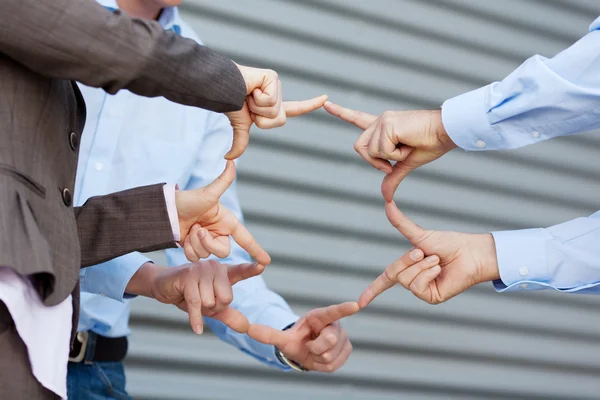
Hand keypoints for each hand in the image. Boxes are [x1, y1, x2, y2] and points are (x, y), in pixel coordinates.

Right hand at [127, 260, 265, 333]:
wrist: (163, 286)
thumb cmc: (189, 294)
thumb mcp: (211, 306)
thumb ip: (229, 315)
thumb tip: (246, 328)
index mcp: (223, 272)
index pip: (242, 271)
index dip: (252, 268)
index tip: (264, 264)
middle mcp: (215, 267)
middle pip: (226, 298)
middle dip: (213, 307)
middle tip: (201, 300)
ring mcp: (201, 270)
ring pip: (211, 302)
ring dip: (201, 309)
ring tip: (191, 299)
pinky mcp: (188, 277)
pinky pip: (197, 304)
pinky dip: (196, 319)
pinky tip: (197, 329)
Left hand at [175, 160, 269, 265]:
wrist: (167, 211)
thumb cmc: (189, 200)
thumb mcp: (208, 193)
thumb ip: (223, 180)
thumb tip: (232, 160)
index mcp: (227, 222)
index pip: (246, 239)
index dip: (256, 250)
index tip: (266, 261)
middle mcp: (219, 233)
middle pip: (222, 251)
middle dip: (208, 242)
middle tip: (197, 229)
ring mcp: (207, 242)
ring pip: (207, 255)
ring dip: (195, 243)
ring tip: (190, 229)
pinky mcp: (195, 249)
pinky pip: (195, 258)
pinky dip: (188, 249)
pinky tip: (184, 238)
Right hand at [225, 63, 326, 158]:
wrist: (221, 88)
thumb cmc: (230, 102)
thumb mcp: (240, 125)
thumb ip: (241, 141)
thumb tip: (229, 158)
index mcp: (273, 104)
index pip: (296, 108)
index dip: (310, 105)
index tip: (326, 98)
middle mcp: (277, 94)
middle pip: (280, 119)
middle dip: (262, 118)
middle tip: (249, 104)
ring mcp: (276, 84)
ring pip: (275, 111)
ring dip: (257, 108)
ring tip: (248, 96)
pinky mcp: (272, 77)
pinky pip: (271, 100)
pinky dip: (257, 99)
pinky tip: (251, 89)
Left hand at [247, 302, 358, 372]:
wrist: (307, 350)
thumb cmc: (298, 339)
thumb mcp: (284, 338)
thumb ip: (268, 334)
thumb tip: (248, 329)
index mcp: (320, 316)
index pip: (333, 312)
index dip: (344, 309)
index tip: (355, 305)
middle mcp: (335, 325)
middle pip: (327, 341)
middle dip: (314, 348)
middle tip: (310, 346)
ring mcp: (343, 337)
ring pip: (330, 355)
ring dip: (318, 359)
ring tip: (315, 351)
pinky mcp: (348, 350)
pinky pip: (335, 364)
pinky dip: (324, 365)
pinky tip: (322, 358)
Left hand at [323, 102, 456, 200]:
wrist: (446, 133)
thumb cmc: (431, 144)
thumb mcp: (406, 164)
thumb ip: (391, 177)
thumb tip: (385, 197)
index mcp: (383, 127)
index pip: (357, 119)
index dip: (341, 112)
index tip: (326, 103)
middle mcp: (380, 121)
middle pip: (359, 148)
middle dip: (375, 161)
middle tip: (395, 160)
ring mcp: (383, 121)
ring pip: (370, 151)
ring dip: (390, 157)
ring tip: (408, 146)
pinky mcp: (387, 124)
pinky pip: (382, 150)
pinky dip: (396, 155)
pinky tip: (409, 143)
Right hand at [359, 202, 499, 305]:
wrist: (470, 253)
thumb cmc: (449, 243)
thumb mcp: (420, 235)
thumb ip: (401, 223)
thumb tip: (388, 204)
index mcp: (408, 268)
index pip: (385, 281)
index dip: (371, 291)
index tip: (359, 303)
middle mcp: (413, 280)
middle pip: (393, 273)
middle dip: (407, 260)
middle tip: (424, 253)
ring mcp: (422, 290)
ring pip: (406, 280)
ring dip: (421, 266)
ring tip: (436, 261)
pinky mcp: (431, 297)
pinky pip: (418, 286)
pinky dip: (427, 274)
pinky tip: (439, 270)